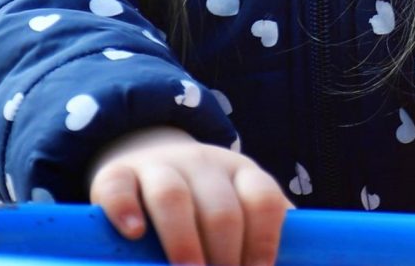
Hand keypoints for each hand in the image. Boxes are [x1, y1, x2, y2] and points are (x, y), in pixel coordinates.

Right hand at [87, 125, 288, 265]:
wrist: (149, 158)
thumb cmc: (204, 202)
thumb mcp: (239, 207)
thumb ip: (261, 234)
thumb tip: (298, 261)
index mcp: (241, 174)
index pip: (263, 200)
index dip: (265, 241)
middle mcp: (203, 165)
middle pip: (220, 207)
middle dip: (225, 252)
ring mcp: (158, 166)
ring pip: (172, 196)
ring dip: (182, 240)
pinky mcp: (116, 174)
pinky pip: (118, 187)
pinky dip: (124, 209)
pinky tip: (135, 234)